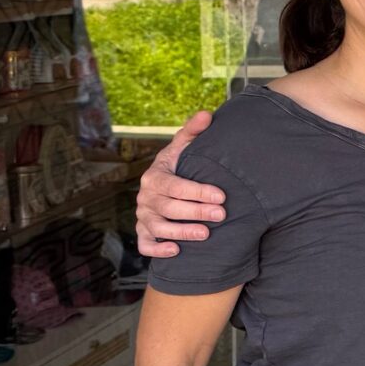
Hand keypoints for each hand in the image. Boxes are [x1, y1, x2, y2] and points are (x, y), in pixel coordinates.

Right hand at [135, 110, 227, 257]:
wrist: (164, 184)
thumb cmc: (180, 166)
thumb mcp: (184, 147)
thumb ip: (194, 131)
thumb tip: (207, 114)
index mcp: (155, 175)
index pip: (175, 185)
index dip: (197, 191)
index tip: (221, 195)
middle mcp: (145, 196)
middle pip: (168, 207)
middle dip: (195, 212)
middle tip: (221, 215)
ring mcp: (143, 216)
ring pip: (158, 227)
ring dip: (181, 232)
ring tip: (205, 234)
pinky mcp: (143, 233)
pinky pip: (145, 245)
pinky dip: (158, 249)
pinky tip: (176, 251)